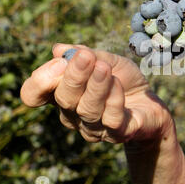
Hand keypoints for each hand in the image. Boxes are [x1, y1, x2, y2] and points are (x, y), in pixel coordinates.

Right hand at [20, 44, 172, 143]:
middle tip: (86, 57)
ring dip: (96, 86)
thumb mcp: (107, 60)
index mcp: (63, 95)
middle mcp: (73, 115)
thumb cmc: (123, 81)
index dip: (40, 81)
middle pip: (64, 100)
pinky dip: (113, 100)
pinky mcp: (119, 134)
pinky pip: (112, 120)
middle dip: (74, 77)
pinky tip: (117, 84)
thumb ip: (85, 54)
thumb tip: (60, 49)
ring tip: (104, 68)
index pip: (33, 95)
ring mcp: (95, 128)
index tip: (59, 62)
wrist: (151, 103)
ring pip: (88, 110)